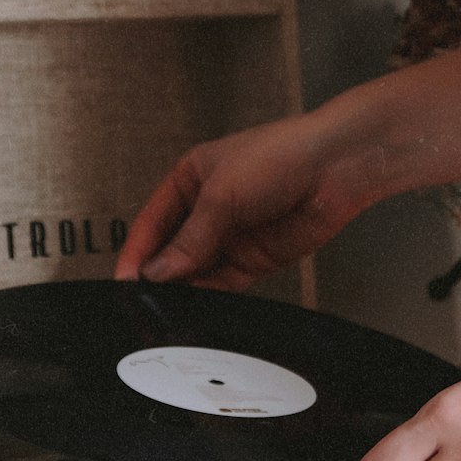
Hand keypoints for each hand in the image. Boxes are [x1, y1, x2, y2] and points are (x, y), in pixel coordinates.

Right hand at [115, 115, 366, 286]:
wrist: (335, 168)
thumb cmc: (282, 155)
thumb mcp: (222, 194)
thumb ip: (190, 238)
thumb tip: (159, 271)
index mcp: (191, 180)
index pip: (151, 222)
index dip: (137, 252)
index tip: (124, 279)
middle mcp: (208, 209)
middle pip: (171, 250)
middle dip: (158, 274)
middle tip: (143, 298)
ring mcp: (231, 236)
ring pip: (195, 271)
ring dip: (182, 289)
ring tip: (168, 306)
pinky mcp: (253, 259)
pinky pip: (222, 284)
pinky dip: (208, 296)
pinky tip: (196, 306)